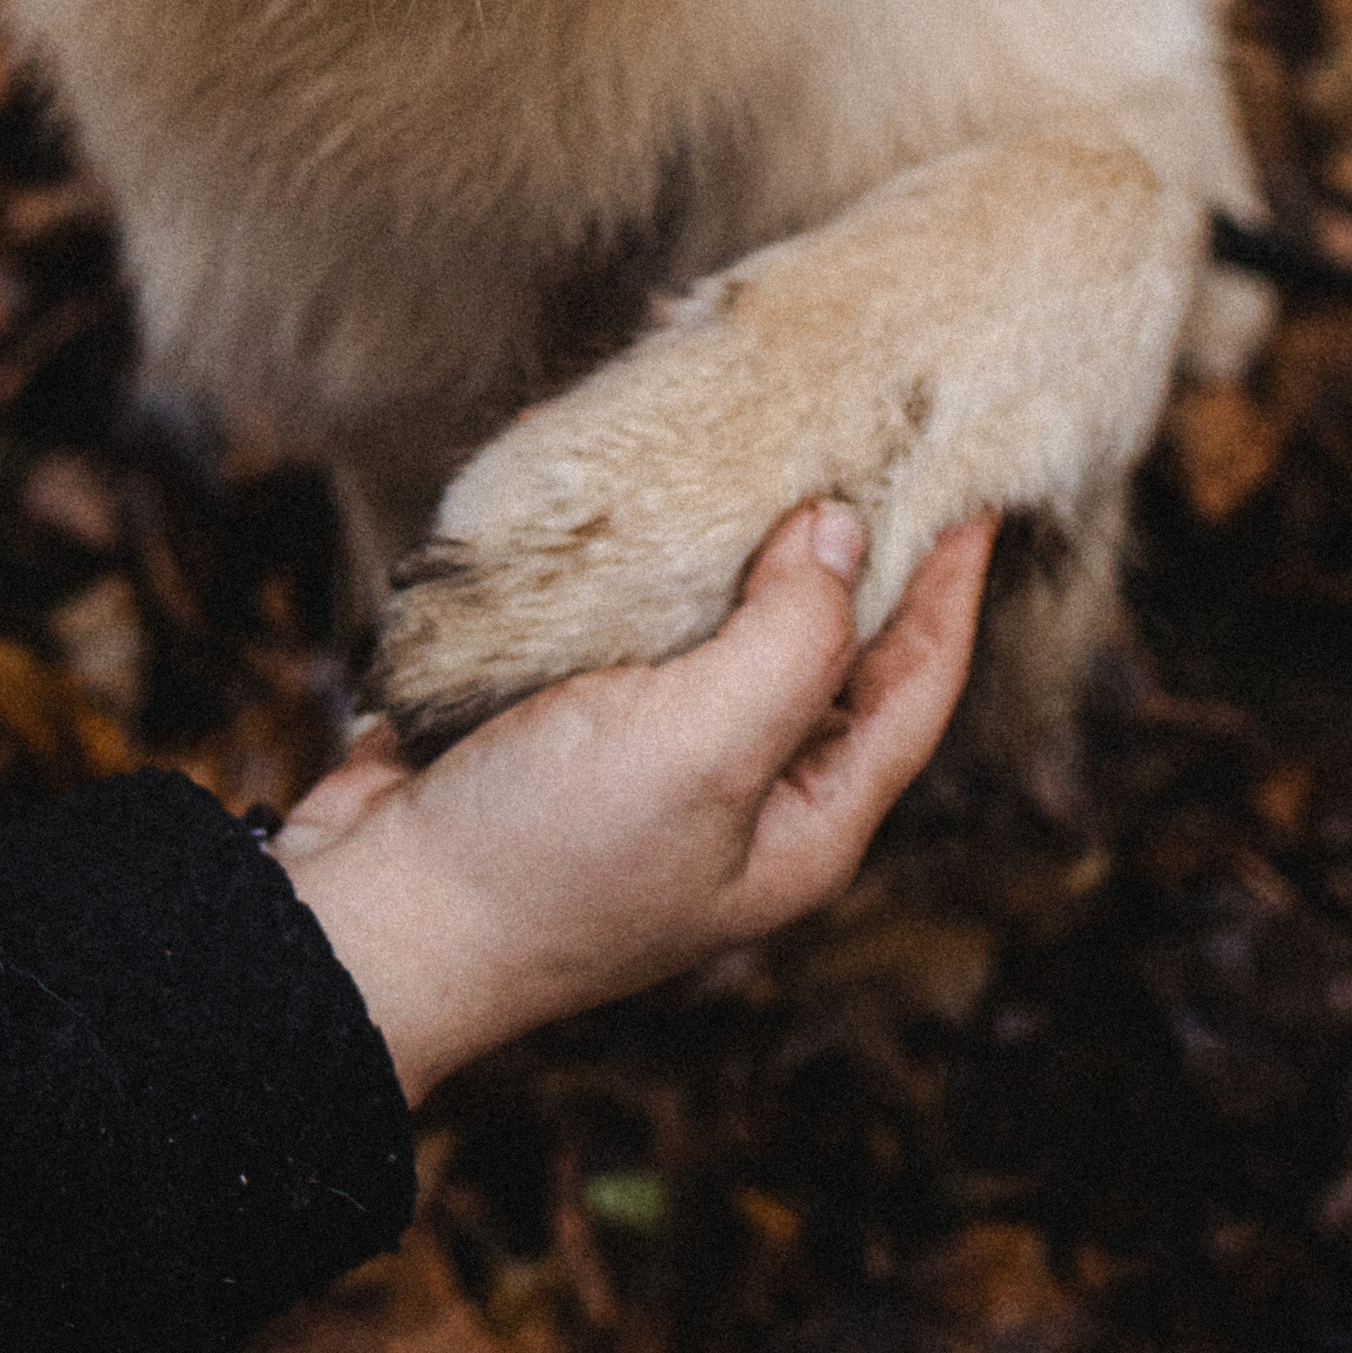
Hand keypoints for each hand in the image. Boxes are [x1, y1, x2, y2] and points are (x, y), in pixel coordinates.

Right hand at [269, 502, 993, 1100]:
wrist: (370, 924)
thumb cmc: (546, 860)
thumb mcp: (701, 749)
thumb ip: (791, 641)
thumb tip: (845, 532)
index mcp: (802, 825)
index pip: (913, 687)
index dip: (951, 588)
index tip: (981, 486)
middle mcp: (739, 790)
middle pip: (824, 645)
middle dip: (845, 540)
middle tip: (864, 430)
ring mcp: (646, 755)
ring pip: (719, 617)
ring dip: (729, 526)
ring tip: (748, 428)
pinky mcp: (559, 716)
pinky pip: (621, 609)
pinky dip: (627, 540)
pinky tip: (610, 471)